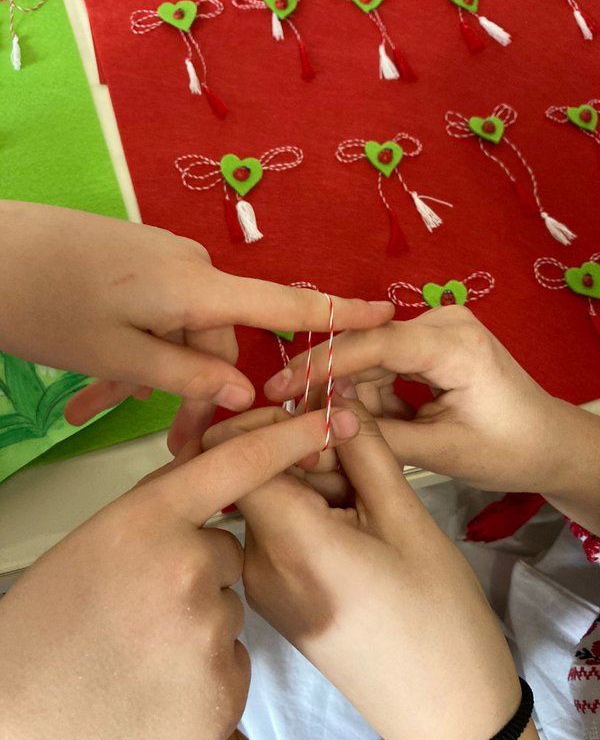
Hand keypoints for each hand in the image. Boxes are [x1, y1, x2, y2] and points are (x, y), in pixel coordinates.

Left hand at [0, 201, 392, 452]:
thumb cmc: (47, 303)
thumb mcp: (118, 354)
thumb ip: (187, 377)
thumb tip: (245, 396)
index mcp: (196, 288)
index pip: (283, 305)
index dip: (338, 314)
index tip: (389, 313)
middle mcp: (189, 269)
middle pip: (220, 339)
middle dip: (201, 392)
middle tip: (174, 446)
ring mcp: (159, 264)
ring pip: (179, 333)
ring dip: (153, 376)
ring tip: (101, 411)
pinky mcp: (134, 264)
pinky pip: (152, 316)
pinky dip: (132, 351)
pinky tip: (91, 387)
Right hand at [0, 405, 359, 739]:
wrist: (25, 711)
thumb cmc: (50, 621)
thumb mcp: (98, 541)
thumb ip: (157, 508)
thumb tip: (203, 477)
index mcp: (150, 521)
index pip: (236, 464)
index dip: (287, 437)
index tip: (327, 417)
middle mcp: (186, 568)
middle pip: (226, 553)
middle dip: (199, 571)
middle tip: (148, 602)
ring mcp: (206, 632)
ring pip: (227, 609)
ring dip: (199, 624)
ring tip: (147, 648)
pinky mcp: (222, 693)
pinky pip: (231, 662)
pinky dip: (204, 672)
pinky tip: (161, 684)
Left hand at [204, 395, 524, 739]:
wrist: (447, 711)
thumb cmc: (438, 616)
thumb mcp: (406, 520)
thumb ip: (364, 453)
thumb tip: (336, 399)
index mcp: (286, 545)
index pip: (237, 458)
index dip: (269, 423)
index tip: (318, 405)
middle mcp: (257, 567)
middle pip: (255, 478)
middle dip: (298, 451)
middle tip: (360, 454)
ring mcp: (263, 587)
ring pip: (270, 502)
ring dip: (310, 482)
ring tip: (369, 499)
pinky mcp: (278, 599)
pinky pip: (279, 533)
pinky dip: (309, 511)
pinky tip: (356, 524)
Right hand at [264, 306, 599, 532]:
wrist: (549, 443)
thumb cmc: (508, 450)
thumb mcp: (441, 452)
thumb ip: (379, 434)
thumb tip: (323, 420)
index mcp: (456, 345)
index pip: (376, 344)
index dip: (323, 364)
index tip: (280, 387)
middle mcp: (445, 323)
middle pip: (368, 346)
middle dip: (328, 380)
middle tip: (286, 411)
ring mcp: (439, 329)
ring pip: (372, 355)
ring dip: (348, 390)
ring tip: (319, 423)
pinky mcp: (434, 343)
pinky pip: (387, 363)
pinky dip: (369, 391)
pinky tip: (356, 417)